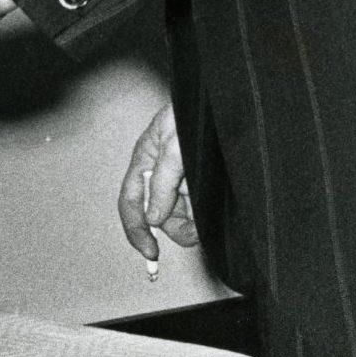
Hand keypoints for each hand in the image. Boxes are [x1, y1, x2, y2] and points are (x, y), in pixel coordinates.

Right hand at [117, 101, 198, 269]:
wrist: (224, 104)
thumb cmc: (193, 114)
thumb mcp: (173, 146)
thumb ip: (161, 182)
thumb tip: (152, 218)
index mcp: (145, 162)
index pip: (131, 203)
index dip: (136, 230)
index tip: (151, 252)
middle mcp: (160, 173)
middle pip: (158, 214)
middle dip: (175, 225)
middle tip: (195, 229)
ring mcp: (180, 179)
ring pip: (180, 214)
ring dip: (192, 219)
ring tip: (206, 205)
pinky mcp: (199, 183)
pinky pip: (197, 208)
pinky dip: (203, 213)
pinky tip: (212, 203)